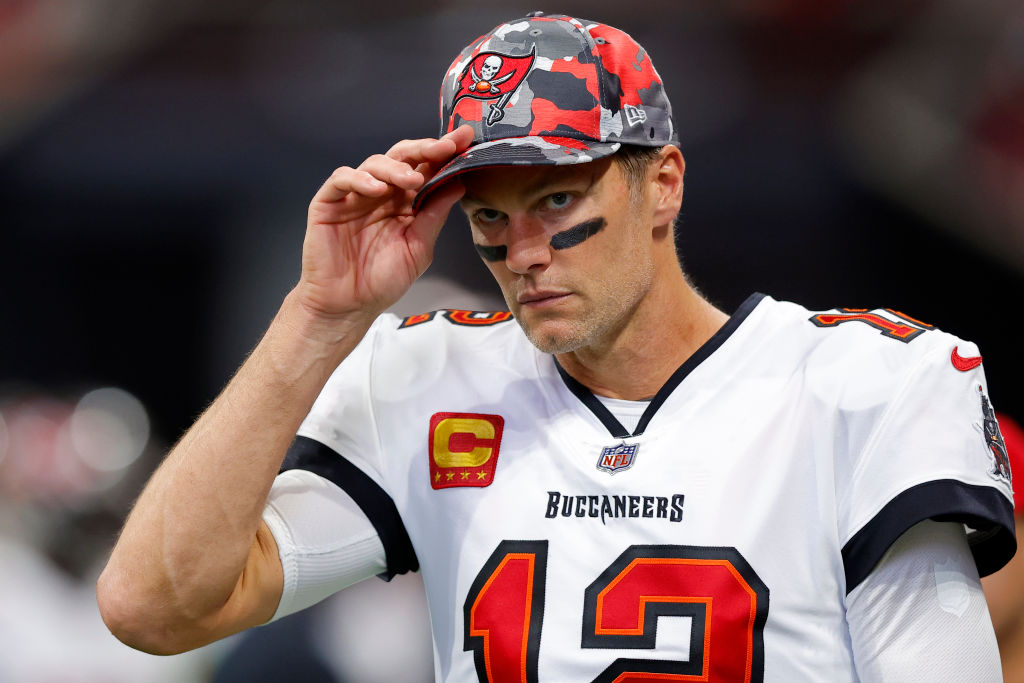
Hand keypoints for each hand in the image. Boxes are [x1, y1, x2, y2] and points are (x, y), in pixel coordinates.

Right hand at [297, 125, 474, 322]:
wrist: (348, 306)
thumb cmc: (381, 281)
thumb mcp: (419, 247)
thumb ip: (434, 215)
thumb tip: (458, 183)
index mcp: (404, 202)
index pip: (425, 169)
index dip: (443, 153)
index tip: (465, 139)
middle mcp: (381, 193)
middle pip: (401, 158)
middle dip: (425, 149)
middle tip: (444, 146)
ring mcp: (354, 196)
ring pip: (374, 163)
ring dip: (396, 167)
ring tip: (412, 179)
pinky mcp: (328, 203)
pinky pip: (342, 179)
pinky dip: (360, 178)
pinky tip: (377, 189)